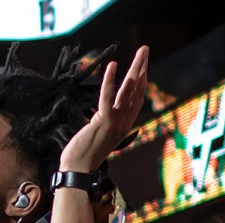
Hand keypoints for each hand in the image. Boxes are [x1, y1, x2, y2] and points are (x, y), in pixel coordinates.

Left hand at [59, 46, 150, 172]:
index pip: (136, 100)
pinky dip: (110, 80)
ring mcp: (115, 122)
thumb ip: (102, 122)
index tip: (142, 67)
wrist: (78, 170)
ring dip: (135, 69)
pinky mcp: (104, 122)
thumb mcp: (97, 134)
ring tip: (141, 52)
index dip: (140, 82)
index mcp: (123, 126)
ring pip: (129, 91)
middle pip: (137, 91)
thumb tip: (99, 113)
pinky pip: (108, 97)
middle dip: (142, 69)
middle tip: (145, 51)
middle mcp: (124, 123)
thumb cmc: (83, 154)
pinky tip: (113, 65)